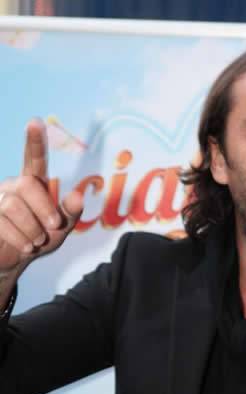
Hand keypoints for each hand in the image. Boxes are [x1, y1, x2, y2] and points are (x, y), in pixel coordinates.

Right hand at [0, 119, 82, 275]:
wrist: (16, 261)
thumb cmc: (39, 240)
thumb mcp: (61, 229)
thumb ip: (70, 213)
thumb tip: (79, 196)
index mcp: (33, 184)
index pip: (34, 159)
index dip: (35, 142)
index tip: (35, 122)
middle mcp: (13, 186)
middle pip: (27, 185)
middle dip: (45, 208)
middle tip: (54, 226)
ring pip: (14, 206)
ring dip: (32, 229)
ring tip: (37, 241)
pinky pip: (3, 223)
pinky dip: (21, 239)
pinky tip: (27, 246)